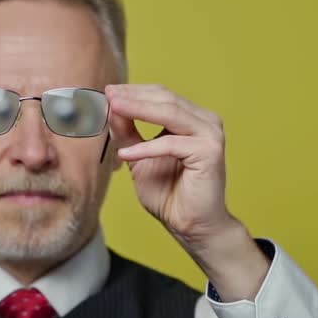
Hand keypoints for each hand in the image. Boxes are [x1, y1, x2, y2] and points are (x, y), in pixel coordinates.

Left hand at [105, 84, 238, 244]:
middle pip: (165, 99)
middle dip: (133, 96)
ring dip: (138, 110)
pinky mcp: (209, 152)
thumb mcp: (139, 157)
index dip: (133, 92)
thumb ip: (128, 133)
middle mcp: (205, 122)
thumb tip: (111, 107)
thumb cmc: (169, 194)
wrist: (191, 225)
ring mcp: (210, 134)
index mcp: (192, 119)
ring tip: (112, 108)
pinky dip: (145, 148)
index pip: (161, 96)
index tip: (106, 91)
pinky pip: (171, 144)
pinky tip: (124, 154)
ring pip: (170, 113)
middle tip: (107, 95)